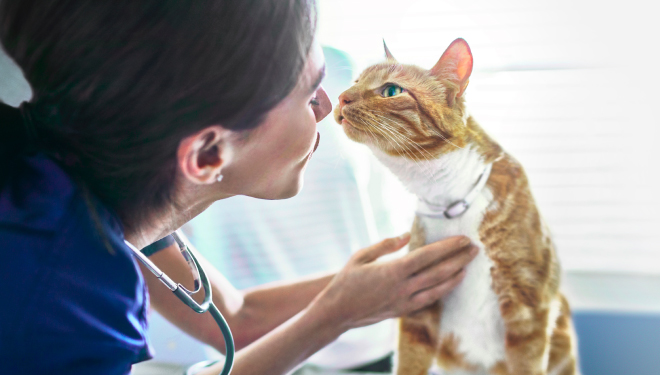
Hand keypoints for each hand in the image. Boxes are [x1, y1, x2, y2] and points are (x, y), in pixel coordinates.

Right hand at [310, 234, 477, 329]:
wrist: (337, 311)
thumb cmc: (347, 280)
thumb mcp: (361, 256)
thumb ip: (385, 245)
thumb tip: (405, 235)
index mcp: (393, 271)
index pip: (427, 256)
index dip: (448, 247)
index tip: (463, 239)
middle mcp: (402, 287)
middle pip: (438, 272)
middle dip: (459, 259)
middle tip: (475, 249)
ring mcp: (404, 302)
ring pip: (438, 289)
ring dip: (456, 277)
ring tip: (468, 266)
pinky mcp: (403, 311)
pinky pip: (429, 300)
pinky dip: (442, 291)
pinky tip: (450, 283)